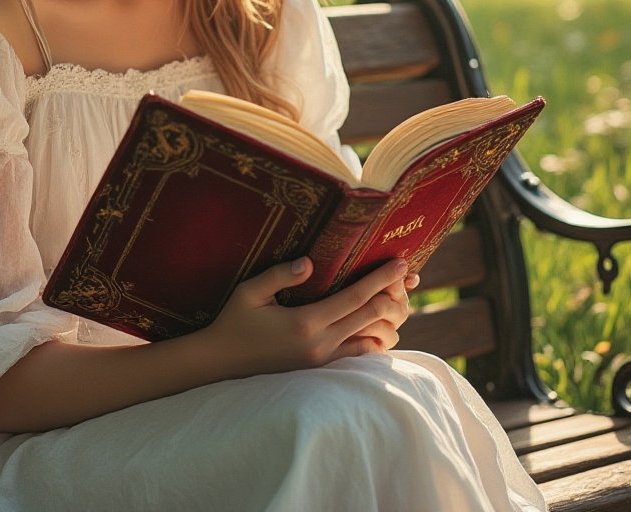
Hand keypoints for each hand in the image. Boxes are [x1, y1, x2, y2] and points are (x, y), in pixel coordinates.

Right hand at [199, 257, 411, 378]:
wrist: (223, 363)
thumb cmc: (234, 321)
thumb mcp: (249, 292)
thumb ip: (279, 275)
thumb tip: (309, 262)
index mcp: (306, 322)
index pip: (355, 297)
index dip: (381, 279)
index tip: (401, 262)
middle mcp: (321, 344)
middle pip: (372, 317)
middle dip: (393, 294)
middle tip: (407, 276)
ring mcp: (323, 359)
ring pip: (372, 339)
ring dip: (388, 319)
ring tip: (397, 297)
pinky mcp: (321, 368)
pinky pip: (360, 354)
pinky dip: (375, 339)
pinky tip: (380, 325)